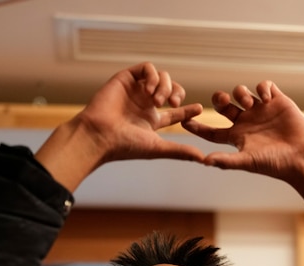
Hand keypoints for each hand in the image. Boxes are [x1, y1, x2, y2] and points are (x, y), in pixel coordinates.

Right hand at [78, 62, 204, 163]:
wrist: (100, 136)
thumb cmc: (125, 146)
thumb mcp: (158, 148)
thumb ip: (181, 151)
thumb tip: (203, 159)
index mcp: (151, 120)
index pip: (174, 112)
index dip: (187, 109)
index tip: (199, 108)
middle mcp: (143, 104)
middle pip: (170, 88)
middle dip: (177, 92)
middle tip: (174, 102)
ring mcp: (135, 91)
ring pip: (161, 76)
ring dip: (165, 86)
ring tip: (158, 100)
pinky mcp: (125, 79)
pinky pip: (146, 68)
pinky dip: (153, 76)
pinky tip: (150, 91)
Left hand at [182, 81, 303, 214]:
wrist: (302, 157)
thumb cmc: (275, 163)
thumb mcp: (247, 161)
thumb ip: (226, 160)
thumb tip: (203, 161)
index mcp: (237, 136)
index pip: (211, 130)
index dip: (197, 126)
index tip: (184, 121)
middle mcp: (246, 122)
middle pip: (224, 105)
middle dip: (219, 99)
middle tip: (223, 101)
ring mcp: (261, 111)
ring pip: (242, 92)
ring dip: (241, 93)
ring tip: (249, 103)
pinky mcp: (278, 102)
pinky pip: (265, 86)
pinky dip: (262, 88)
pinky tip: (264, 98)